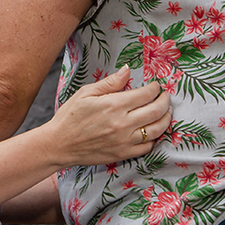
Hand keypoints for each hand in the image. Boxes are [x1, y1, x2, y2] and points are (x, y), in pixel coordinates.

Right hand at [45, 65, 171, 164]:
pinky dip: (154, 139)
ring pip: (157, 130)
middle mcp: (122, 124)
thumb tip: (126, 70)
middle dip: (165, 101)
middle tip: (164, 97)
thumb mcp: (85, 93)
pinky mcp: (123, 154)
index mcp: (113, 105)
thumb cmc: (69, 117)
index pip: (146, 94)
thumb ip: (109, 82)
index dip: (155, 88)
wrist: (59, 144)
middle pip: (156, 111)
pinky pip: (148, 147)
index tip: (155, 86)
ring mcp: (124, 141)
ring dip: (165, 119)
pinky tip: (152, 131)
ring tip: (165, 113)